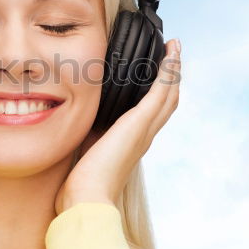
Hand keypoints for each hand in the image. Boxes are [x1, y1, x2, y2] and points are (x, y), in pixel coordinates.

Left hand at [54, 38, 181, 215]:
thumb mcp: (83, 153)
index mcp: (132, 144)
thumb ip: (84, 136)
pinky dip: (167, 71)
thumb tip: (74, 123)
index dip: (158, 94)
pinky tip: (169, 54)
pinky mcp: (140, 123)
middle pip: (167, 102)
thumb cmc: (81, 186)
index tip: (158, 75)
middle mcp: (144, 137)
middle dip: (171, 78)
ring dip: (173, 69)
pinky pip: (160, 91)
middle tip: (173, 54)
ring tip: (174, 49)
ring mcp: (145, 130)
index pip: (152, 114)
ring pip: (168, 94)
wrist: (87, 200)